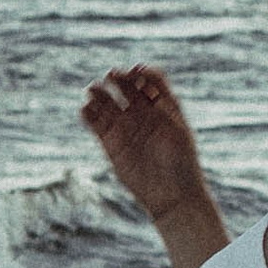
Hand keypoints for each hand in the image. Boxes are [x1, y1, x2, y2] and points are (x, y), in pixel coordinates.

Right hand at [81, 65, 210, 222]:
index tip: (136, 72)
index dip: (141, 74)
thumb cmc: (181, 162)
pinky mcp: (110, 144)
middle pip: (126, 88)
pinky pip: (96, 124)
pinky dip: (88, 115)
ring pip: (107, 104)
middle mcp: (143, 114)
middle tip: (112, 76)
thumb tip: (147, 88)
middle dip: (118, 79)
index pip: (149, 81)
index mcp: (163, 107)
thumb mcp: (176, 131)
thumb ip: (161, 108)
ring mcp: (126, 128)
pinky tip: (86, 109)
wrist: (172, 195)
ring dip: (99, 95)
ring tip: (93, 90)